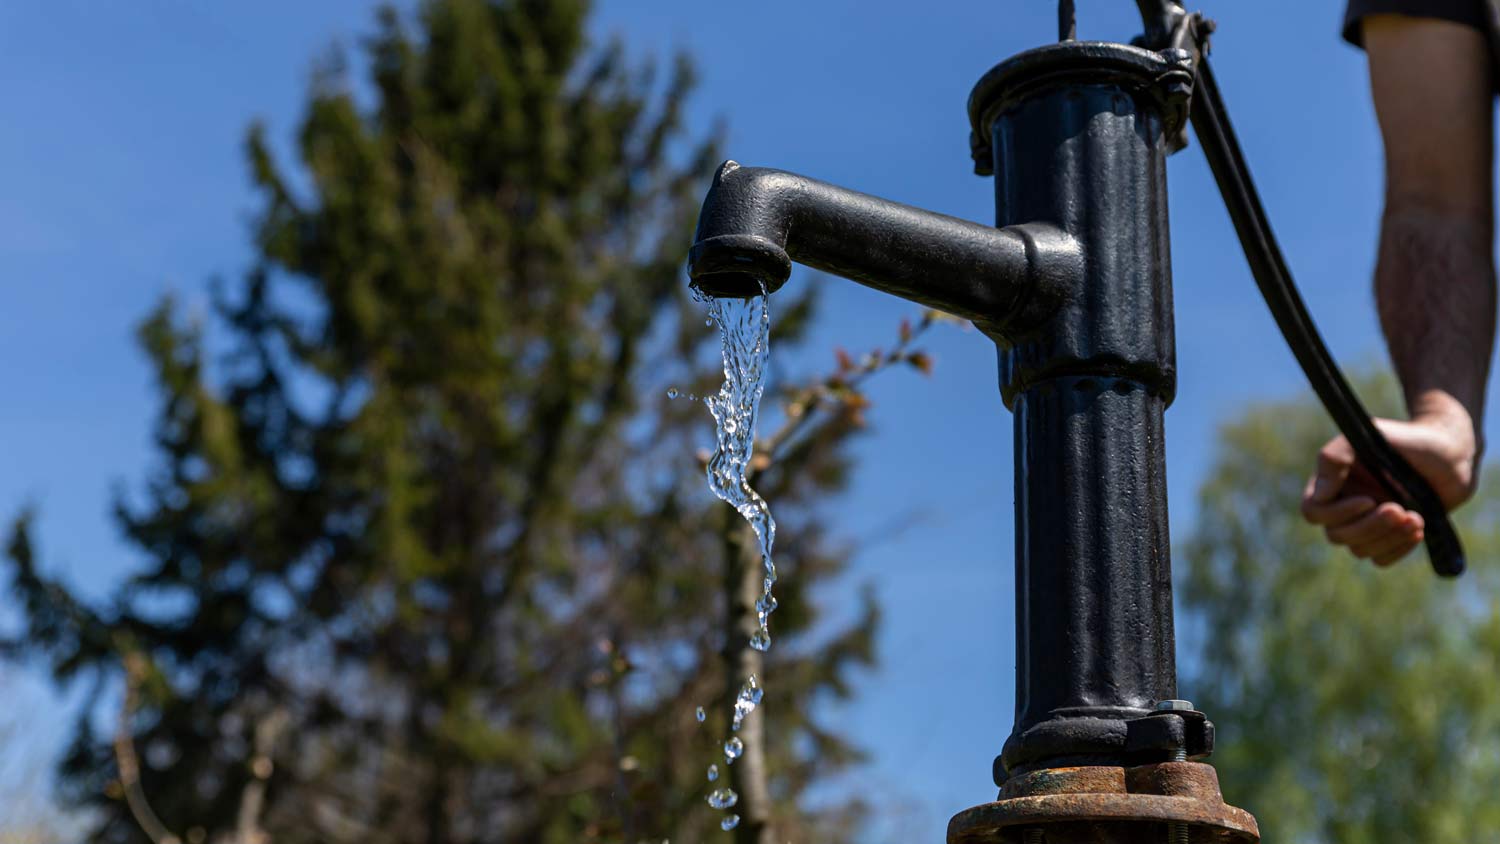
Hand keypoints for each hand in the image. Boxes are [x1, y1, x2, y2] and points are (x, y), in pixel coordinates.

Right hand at [1301, 405, 1479, 566]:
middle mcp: (1343, 507)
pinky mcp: (1388, 538)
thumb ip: (1334, 459)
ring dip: (1389, 537)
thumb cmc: (1405, 440)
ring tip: (1416, 518)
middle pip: (1337, 536)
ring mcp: (1366, 525)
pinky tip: (1418, 528)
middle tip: (1399, 509)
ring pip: (1360, 550)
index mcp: (1330, 484)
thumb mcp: (1366, 437)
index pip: (1314, 512)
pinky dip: (1398, 548)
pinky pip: (1380, 559)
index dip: (1338, 513)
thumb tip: (1319, 496)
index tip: (1369, 501)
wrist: (1448, 454)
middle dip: (1370, 527)